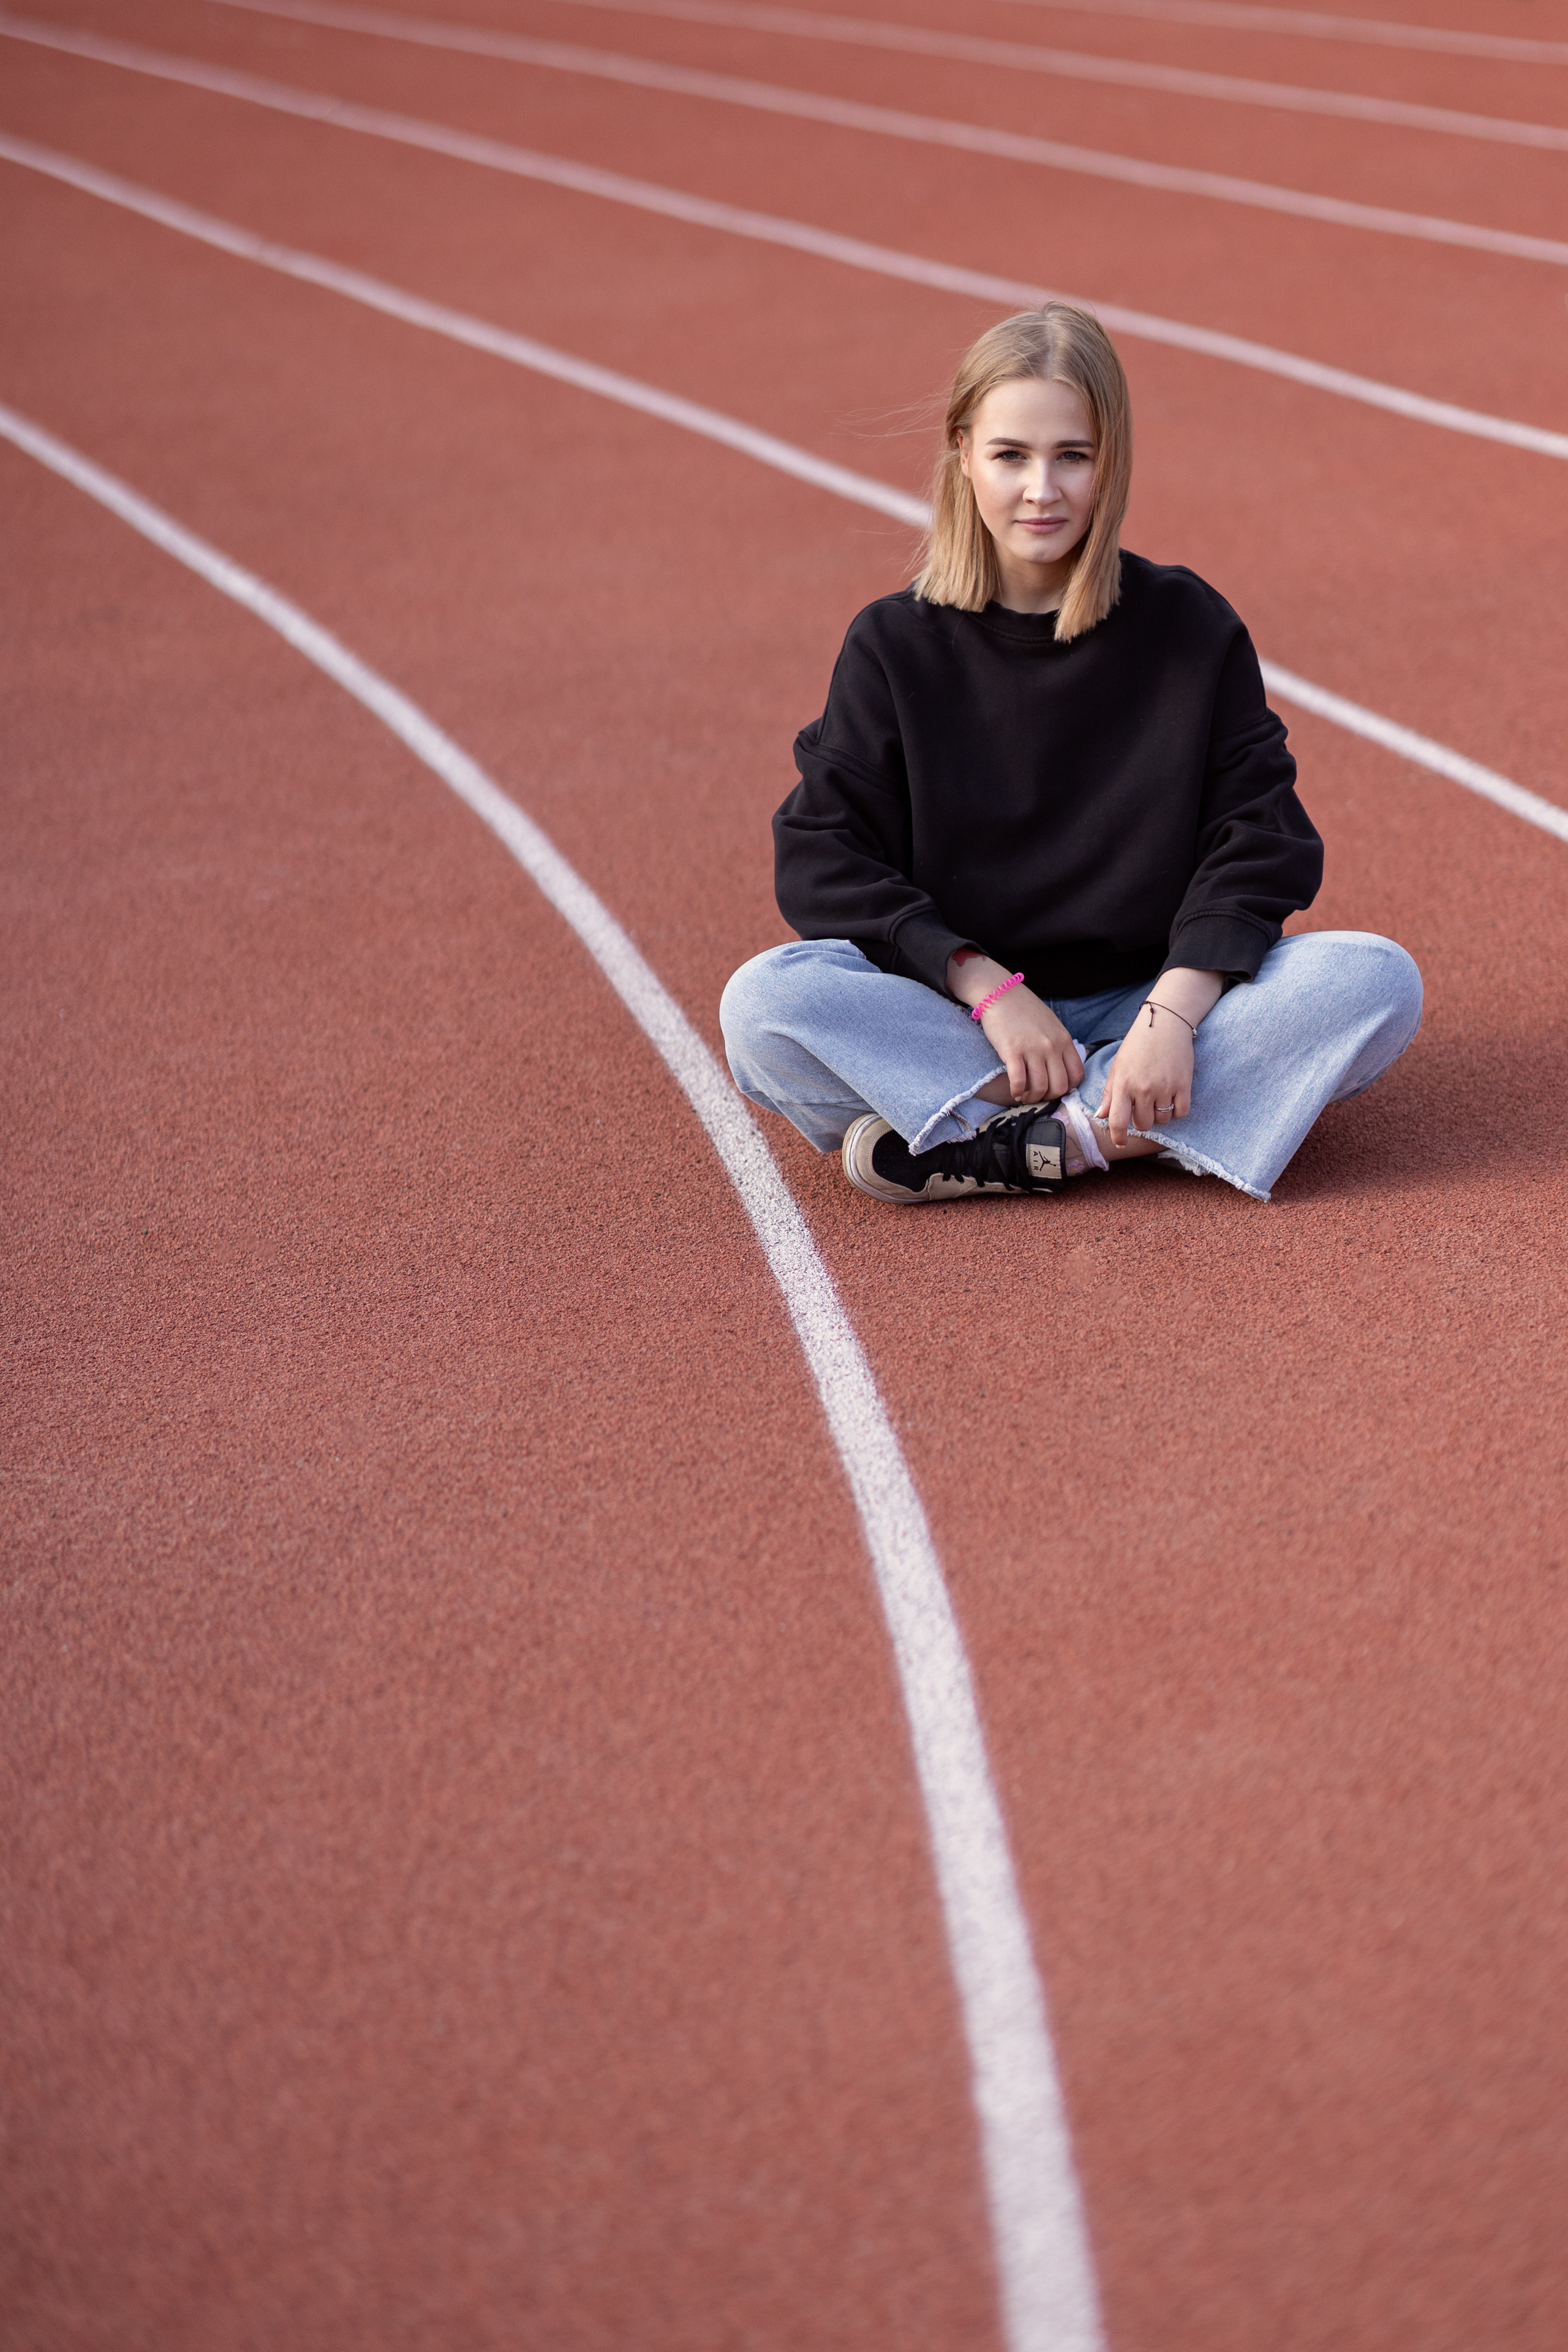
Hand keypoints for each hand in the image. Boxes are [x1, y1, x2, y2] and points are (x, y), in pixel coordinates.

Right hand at [981, 984, 1083, 1102]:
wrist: (1001, 993)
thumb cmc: (1024, 1009)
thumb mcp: (1051, 1024)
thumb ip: (1059, 1044)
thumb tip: (1061, 1066)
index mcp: (1064, 1040)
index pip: (1077, 1075)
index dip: (1067, 1089)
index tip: (1054, 1089)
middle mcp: (1052, 1046)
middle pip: (1060, 1086)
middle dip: (1049, 1097)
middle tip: (1038, 1096)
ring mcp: (1033, 1049)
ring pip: (1041, 1088)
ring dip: (1032, 1098)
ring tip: (1024, 1096)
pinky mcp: (1013, 1052)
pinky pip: (1019, 1082)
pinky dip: (1017, 1092)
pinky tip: (1014, 1091)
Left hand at [1097, 1006, 1192, 1145]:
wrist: (1165, 1023)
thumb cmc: (1137, 1045)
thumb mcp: (1118, 1066)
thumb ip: (1109, 1092)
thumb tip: (1101, 1116)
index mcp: (1123, 1084)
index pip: (1118, 1121)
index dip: (1118, 1137)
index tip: (1121, 1142)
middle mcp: (1143, 1088)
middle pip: (1143, 1124)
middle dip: (1142, 1121)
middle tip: (1143, 1107)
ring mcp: (1164, 1087)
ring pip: (1162, 1120)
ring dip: (1160, 1115)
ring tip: (1158, 1098)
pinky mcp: (1184, 1084)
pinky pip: (1181, 1112)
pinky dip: (1177, 1111)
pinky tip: (1173, 1098)